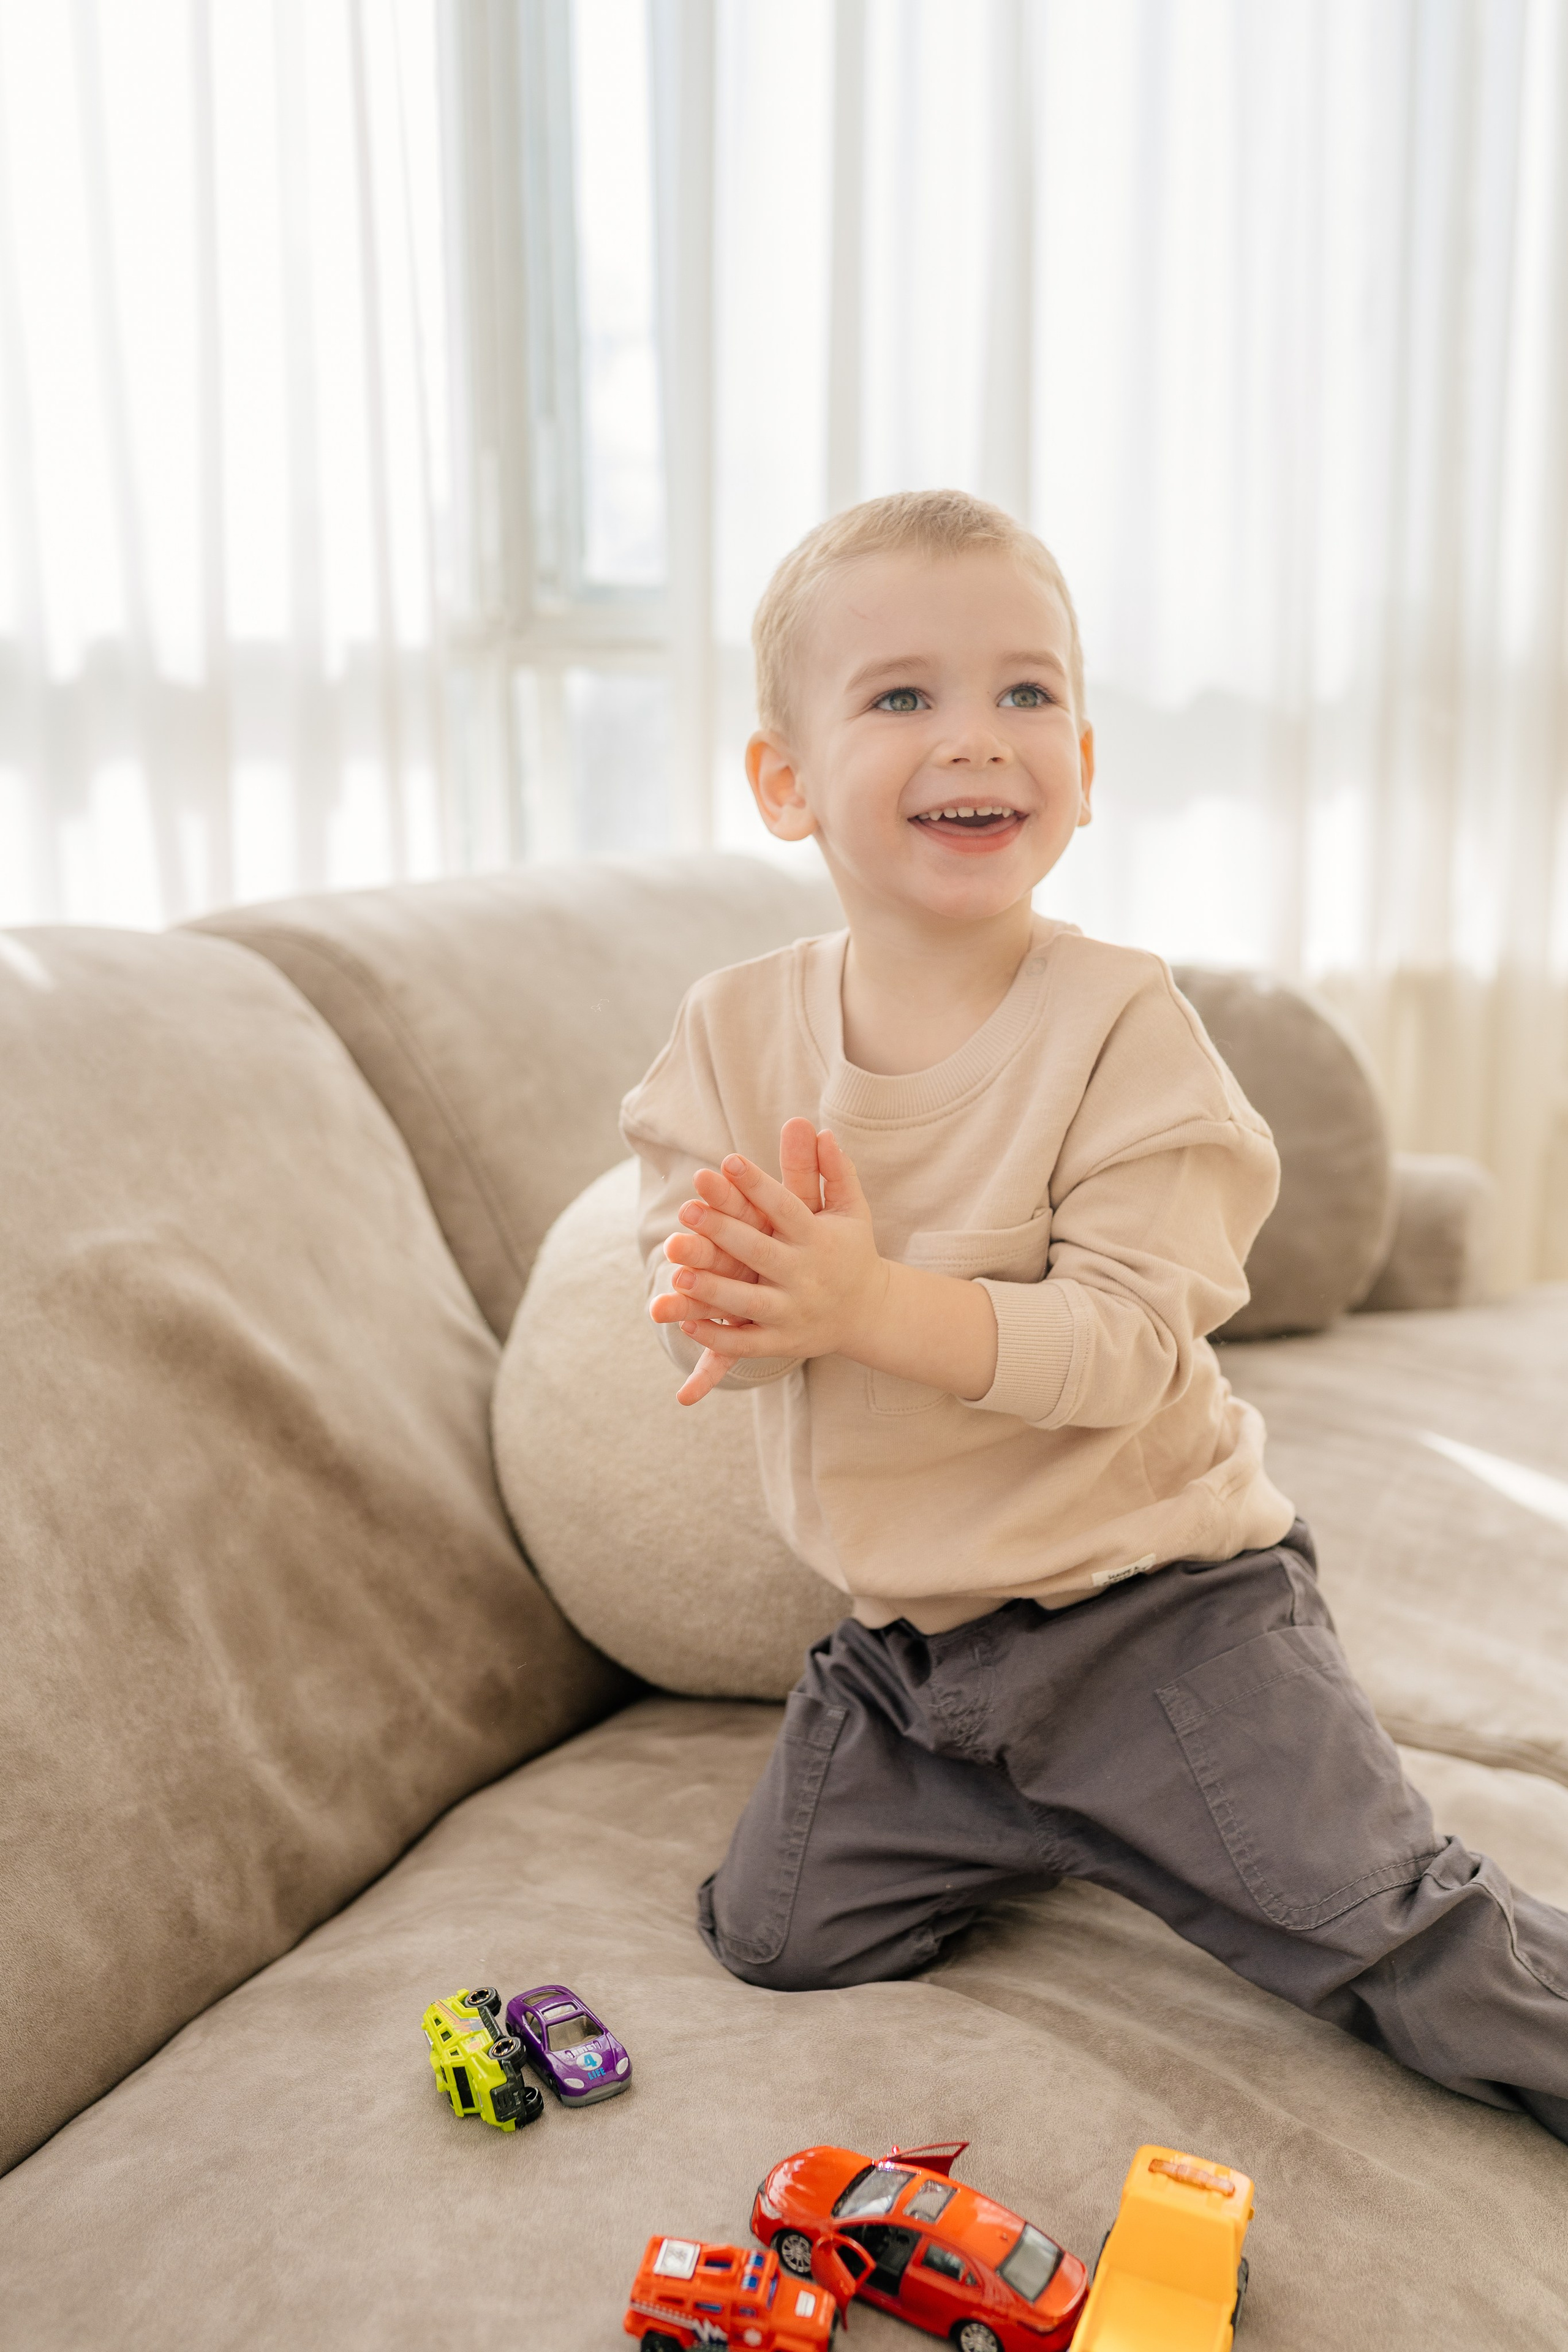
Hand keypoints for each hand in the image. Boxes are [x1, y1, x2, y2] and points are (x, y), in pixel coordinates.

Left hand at [653, 1118, 824, 1403]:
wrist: (869, 1312)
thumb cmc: (851, 1251)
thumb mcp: (851, 1210)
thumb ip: (836, 1172)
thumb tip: (824, 1131)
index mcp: (819, 1239)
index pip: (785, 1207)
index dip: (757, 1184)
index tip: (727, 1160)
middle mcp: (806, 1275)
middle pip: (760, 1252)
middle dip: (722, 1232)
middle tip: (686, 1211)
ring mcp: (794, 1312)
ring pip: (749, 1302)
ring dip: (713, 1290)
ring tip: (677, 1274)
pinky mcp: (784, 1342)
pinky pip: (747, 1344)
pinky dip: (717, 1338)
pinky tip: (687, 1325)